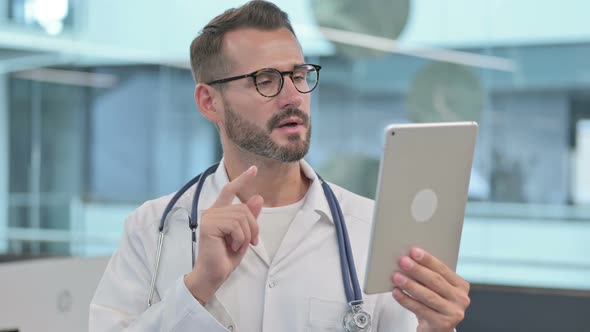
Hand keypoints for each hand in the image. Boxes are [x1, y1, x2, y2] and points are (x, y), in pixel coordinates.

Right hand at [184, 166, 263, 303]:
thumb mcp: (243, 236)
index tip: (254, 169)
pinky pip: (235, 225)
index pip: (230, 190)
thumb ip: (250, 217)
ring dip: (246, 234)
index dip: (242, 179)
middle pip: (243, 208)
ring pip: (241, 216)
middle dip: (253, 226)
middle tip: (251, 242)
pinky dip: (240, 238)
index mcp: (219, 212)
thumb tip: (258, 197)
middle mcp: (212, 211)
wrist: (213, 275)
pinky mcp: (209, 225)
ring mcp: (209, 217)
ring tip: (238, 246)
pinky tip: (233, 247)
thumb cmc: (225, 257)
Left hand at [391, 248, 469, 331]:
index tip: (414, 251)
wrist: (436, 329)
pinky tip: (396, 293)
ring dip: (410, 285)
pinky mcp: (444, 324)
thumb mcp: (436, 289)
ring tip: (397, 276)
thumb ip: (428, 276)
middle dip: (417, 270)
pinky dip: (406, 300)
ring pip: (428, 296)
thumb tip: (409, 260)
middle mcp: (461, 299)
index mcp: (461, 285)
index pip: (443, 269)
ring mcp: (454, 312)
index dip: (428, 260)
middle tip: (403, 261)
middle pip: (436, 281)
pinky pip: (421, 309)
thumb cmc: (433, 304)